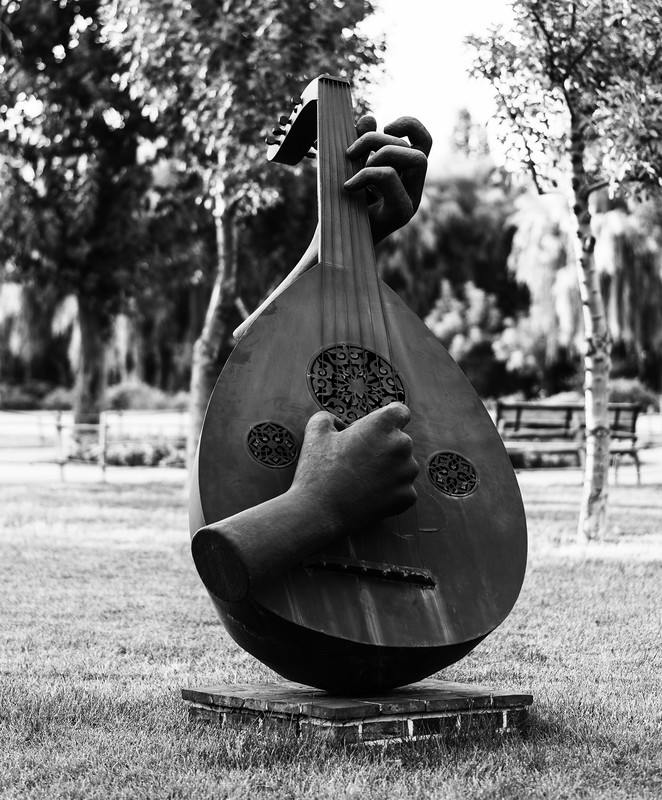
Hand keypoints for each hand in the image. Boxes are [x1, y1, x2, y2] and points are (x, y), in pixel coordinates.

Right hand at [290, 402, 418, 527]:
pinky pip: (403, 488)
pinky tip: (369, 493)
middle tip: (358, 458)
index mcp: (382, 424)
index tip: (376, 428)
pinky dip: (390, 491)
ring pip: (403, 465)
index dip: (387, 418)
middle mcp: (401, 445)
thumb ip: (330, 418)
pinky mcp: (406, 496)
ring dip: (389, 468)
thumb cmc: (317, 470)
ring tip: (362, 478)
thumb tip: (339, 424)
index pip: (400, 411)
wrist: (318, 512)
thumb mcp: (316, 431)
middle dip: (383, 446)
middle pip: (399, 440)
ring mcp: (406, 473)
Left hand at [344, 116, 431, 243]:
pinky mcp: (401, 214)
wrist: (332, 248)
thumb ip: (362, 146)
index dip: (410, 125)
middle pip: (419, 149)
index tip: (385, 126)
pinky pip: (390, 176)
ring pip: (414, 159)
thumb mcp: (350, 170)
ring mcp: (410, 203)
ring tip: (350, 164)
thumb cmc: (340, 211)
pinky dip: (366, 172)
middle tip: (351, 152)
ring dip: (379, 151)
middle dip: (383, 140)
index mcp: (407, 179)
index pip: (424, 143)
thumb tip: (370, 117)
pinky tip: (348, 186)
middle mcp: (413, 191)